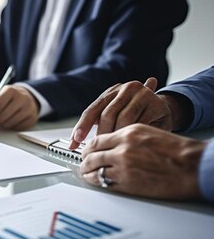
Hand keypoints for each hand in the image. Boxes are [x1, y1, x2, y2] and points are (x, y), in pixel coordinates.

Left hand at [0, 85, 39, 130]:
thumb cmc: (3, 96)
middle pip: (1, 116)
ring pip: (8, 124)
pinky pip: (16, 129)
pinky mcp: (32, 119)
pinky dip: (9, 127)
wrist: (24, 96)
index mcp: (10, 89)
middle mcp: (22, 98)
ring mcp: (29, 109)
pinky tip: (9, 120)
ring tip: (1, 117)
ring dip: (0, 124)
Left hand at [69, 78, 187, 148]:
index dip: (82, 126)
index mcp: (112, 91)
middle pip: (107, 114)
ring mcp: (143, 94)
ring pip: (123, 118)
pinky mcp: (156, 104)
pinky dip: (133, 135)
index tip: (75, 141)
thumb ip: (99, 124)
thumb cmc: (135, 115)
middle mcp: (126, 88)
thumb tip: (75, 140)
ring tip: (113, 149)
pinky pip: (141, 123)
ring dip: (117, 135)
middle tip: (97, 150)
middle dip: (101, 134)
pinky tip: (130, 144)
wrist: (164, 110)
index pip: (93, 109)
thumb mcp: (116, 116)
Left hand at [80, 124, 205, 199]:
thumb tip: (111, 145)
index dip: (88, 147)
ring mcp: (123, 165)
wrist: (192, 166)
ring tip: (86, 174)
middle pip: (91, 154)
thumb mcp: (149, 133)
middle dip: (84, 160)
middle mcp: (123, 147)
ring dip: (87, 172)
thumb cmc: (177, 152)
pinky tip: (97, 182)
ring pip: (94, 168)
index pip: (98, 139)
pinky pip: (103, 182)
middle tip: (83, 164)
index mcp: (128, 132)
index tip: (86, 151)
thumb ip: (127, 138)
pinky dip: (97, 182)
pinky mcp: (126, 182)